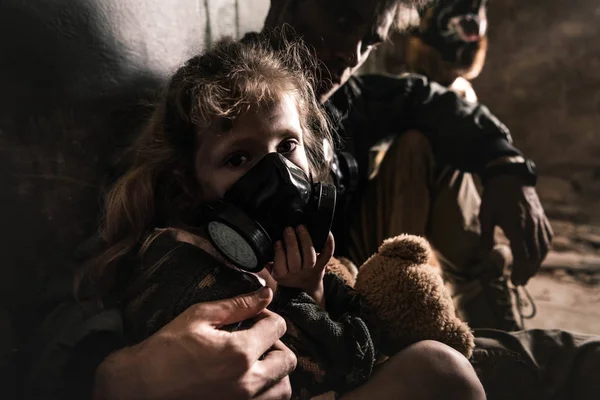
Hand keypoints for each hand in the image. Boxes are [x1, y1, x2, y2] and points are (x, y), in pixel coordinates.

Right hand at [93, 287, 295, 399]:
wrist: (139, 387)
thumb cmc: (165, 349)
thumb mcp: (199, 317)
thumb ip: (237, 306)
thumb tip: (266, 294)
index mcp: (240, 353)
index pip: (277, 327)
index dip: (267, 315)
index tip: (253, 316)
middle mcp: (248, 382)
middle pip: (287, 359)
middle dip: (276, 344)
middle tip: (256, 338)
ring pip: (284, 388)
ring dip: (276, 371)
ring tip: (256, 361)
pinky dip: (267, 390)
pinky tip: (248, 378)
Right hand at [272, 226, 333, 301]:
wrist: (305, 287)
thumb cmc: (288, 274)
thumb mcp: (274, 272)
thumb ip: (267, 262)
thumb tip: (257, 249)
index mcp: (282, 275)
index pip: (280, 266)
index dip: (279, 253)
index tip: (277, 241)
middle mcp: (297, 274)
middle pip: (295, 260)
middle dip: (291, 243)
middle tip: (288, 228)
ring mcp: (310, 270)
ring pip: (310, 257)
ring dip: (305, 240)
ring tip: (300, 227)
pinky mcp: (322, 265)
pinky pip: (326, 255)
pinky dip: (328, 243)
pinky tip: (325, 233)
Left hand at [479, 175, 553, 284]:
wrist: (510, 176)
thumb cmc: (494, 196)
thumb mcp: (485, 215)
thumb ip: (486, 237)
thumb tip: (484, 257)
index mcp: (515, 225)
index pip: (522, 254)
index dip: (519, 270)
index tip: (514, 281)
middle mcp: (531, 225)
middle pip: (534, 255)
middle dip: (527, 271)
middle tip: (519, 282)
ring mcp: (539, 221)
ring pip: (543, 248)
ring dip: (536, 264)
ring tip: (527, 273)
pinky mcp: (542, 218)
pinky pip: (547, 239)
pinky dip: (543, 251)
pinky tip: (537, 258)